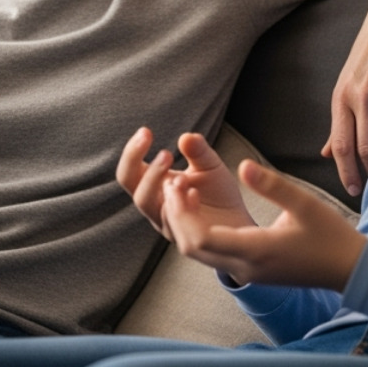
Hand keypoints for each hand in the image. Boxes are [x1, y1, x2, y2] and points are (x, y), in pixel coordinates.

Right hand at [117, 128, 254, 238]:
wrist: (237, 223)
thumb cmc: (217, 193)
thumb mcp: (210, 165)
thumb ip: (198, 151)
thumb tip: (187, 137)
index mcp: (155, 185)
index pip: (130, 171)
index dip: (132, 152)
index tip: (146, 131)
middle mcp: (156, 204)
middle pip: (132, 187)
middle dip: (146, 169)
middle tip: (167, 154)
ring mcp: (166, 221)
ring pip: (146, 203)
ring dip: (157, 183)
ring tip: (180, 174)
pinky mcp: (180, 235)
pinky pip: (170, 221)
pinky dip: (179, 204)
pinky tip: (195, 194)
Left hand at [163, 160, 367, 290]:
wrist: (348, 270)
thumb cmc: (330, 235)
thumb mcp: (304, 203)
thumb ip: (271, 185)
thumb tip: (243, 164)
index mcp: (256, 250)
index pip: (200, 238)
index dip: (182, 212)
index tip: (178, 183)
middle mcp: (245, 267)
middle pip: (191, 248)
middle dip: (177, 217)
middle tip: (173, 184)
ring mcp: (247, 273)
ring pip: (199, 254)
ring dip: (186, 225)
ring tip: (184, 192)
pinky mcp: (250, 271)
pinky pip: (212, 255)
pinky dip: (199, 233)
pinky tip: (203, 208)